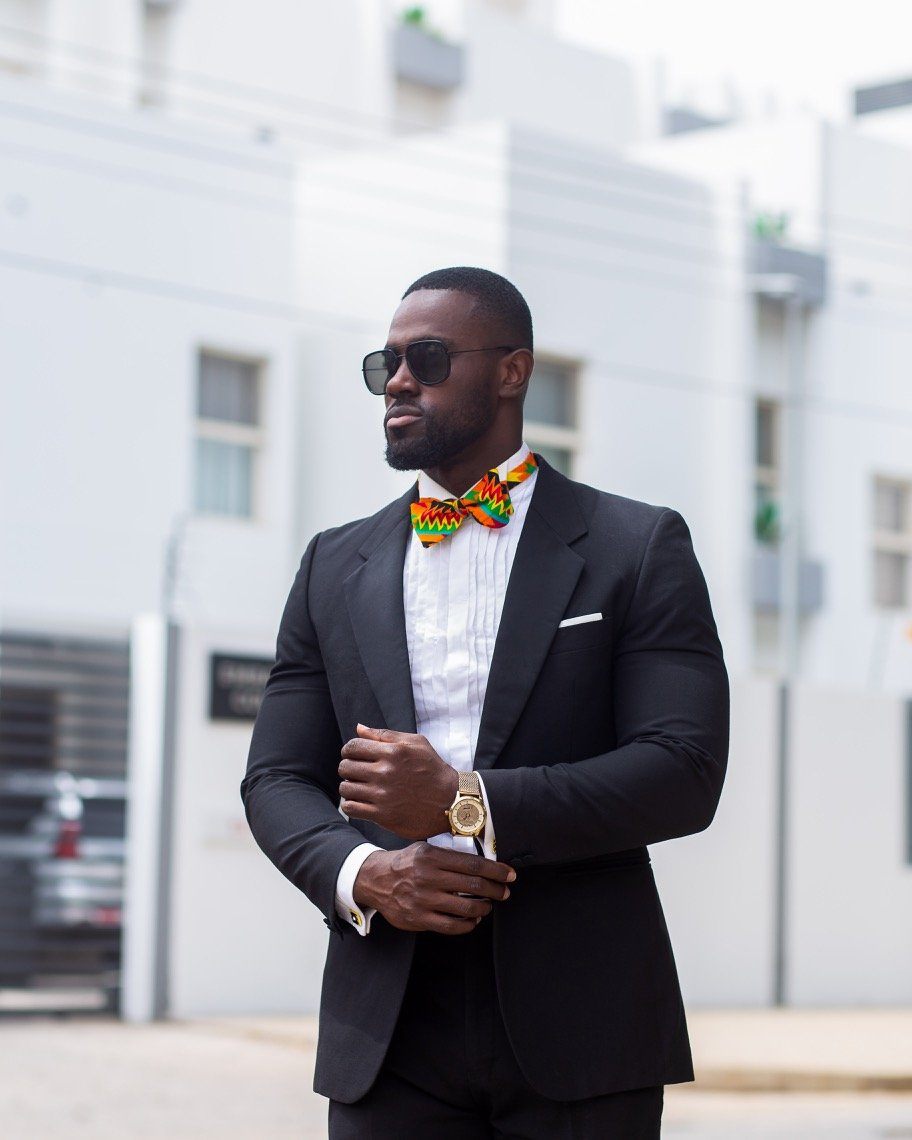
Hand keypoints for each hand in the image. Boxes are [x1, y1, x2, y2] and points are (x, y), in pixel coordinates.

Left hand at [339, 724, 458, 839]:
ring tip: (361, 787)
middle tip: (358, 773)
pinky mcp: (382, 815)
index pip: (352, 747)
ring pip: (345, 788)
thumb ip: (385, 735)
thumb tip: (358, 728)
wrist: (450, 801)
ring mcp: (383, 795)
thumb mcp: (416, 743)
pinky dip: (351, 804)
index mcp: (392, 751)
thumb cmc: (432, 769)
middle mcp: (385, 772)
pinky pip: (350, 808)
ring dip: (349, 787)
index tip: (354, 756)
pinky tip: (361, 801)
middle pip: (345, 767)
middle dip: (348, 768)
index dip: (349, 750)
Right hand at [353, 842, 515, 934]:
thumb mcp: (425, 849)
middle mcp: (428, 878)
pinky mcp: (418, 919)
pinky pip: (451, 926)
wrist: (376, 880)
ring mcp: (423, 900)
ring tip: (488, 905)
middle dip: (495, 890)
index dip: (496, 871)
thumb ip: (450, 854)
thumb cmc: (407, 863)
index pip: (473, 865)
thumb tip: (483, 862)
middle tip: (504, 892)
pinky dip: (468, 925)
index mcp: (432, 857)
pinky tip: (473, 920)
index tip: (509, 875)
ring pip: (465, 908)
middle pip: (473, 886)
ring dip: (484, 908)